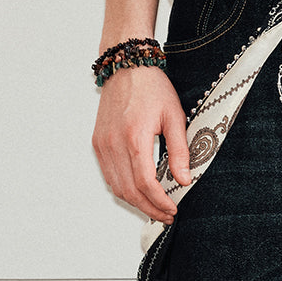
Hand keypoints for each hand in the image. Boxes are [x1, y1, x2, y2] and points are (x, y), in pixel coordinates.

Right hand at [91, 67, 192, 223]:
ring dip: (135, 202)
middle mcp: (114, 143)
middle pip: (129, 190)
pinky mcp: (98, 143)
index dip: (159, 202)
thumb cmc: (151, 87)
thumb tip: (184, 180)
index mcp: (134, 137)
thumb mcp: (174, 117)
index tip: (172, 209)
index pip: (145, 183)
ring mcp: (102, 144)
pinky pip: (109, 175)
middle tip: (166, 214)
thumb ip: (179, 151)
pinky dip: (123, 188)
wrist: (126, 66)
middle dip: (149, 208)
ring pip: (116, 186)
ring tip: (155, 207)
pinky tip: (139, 191)